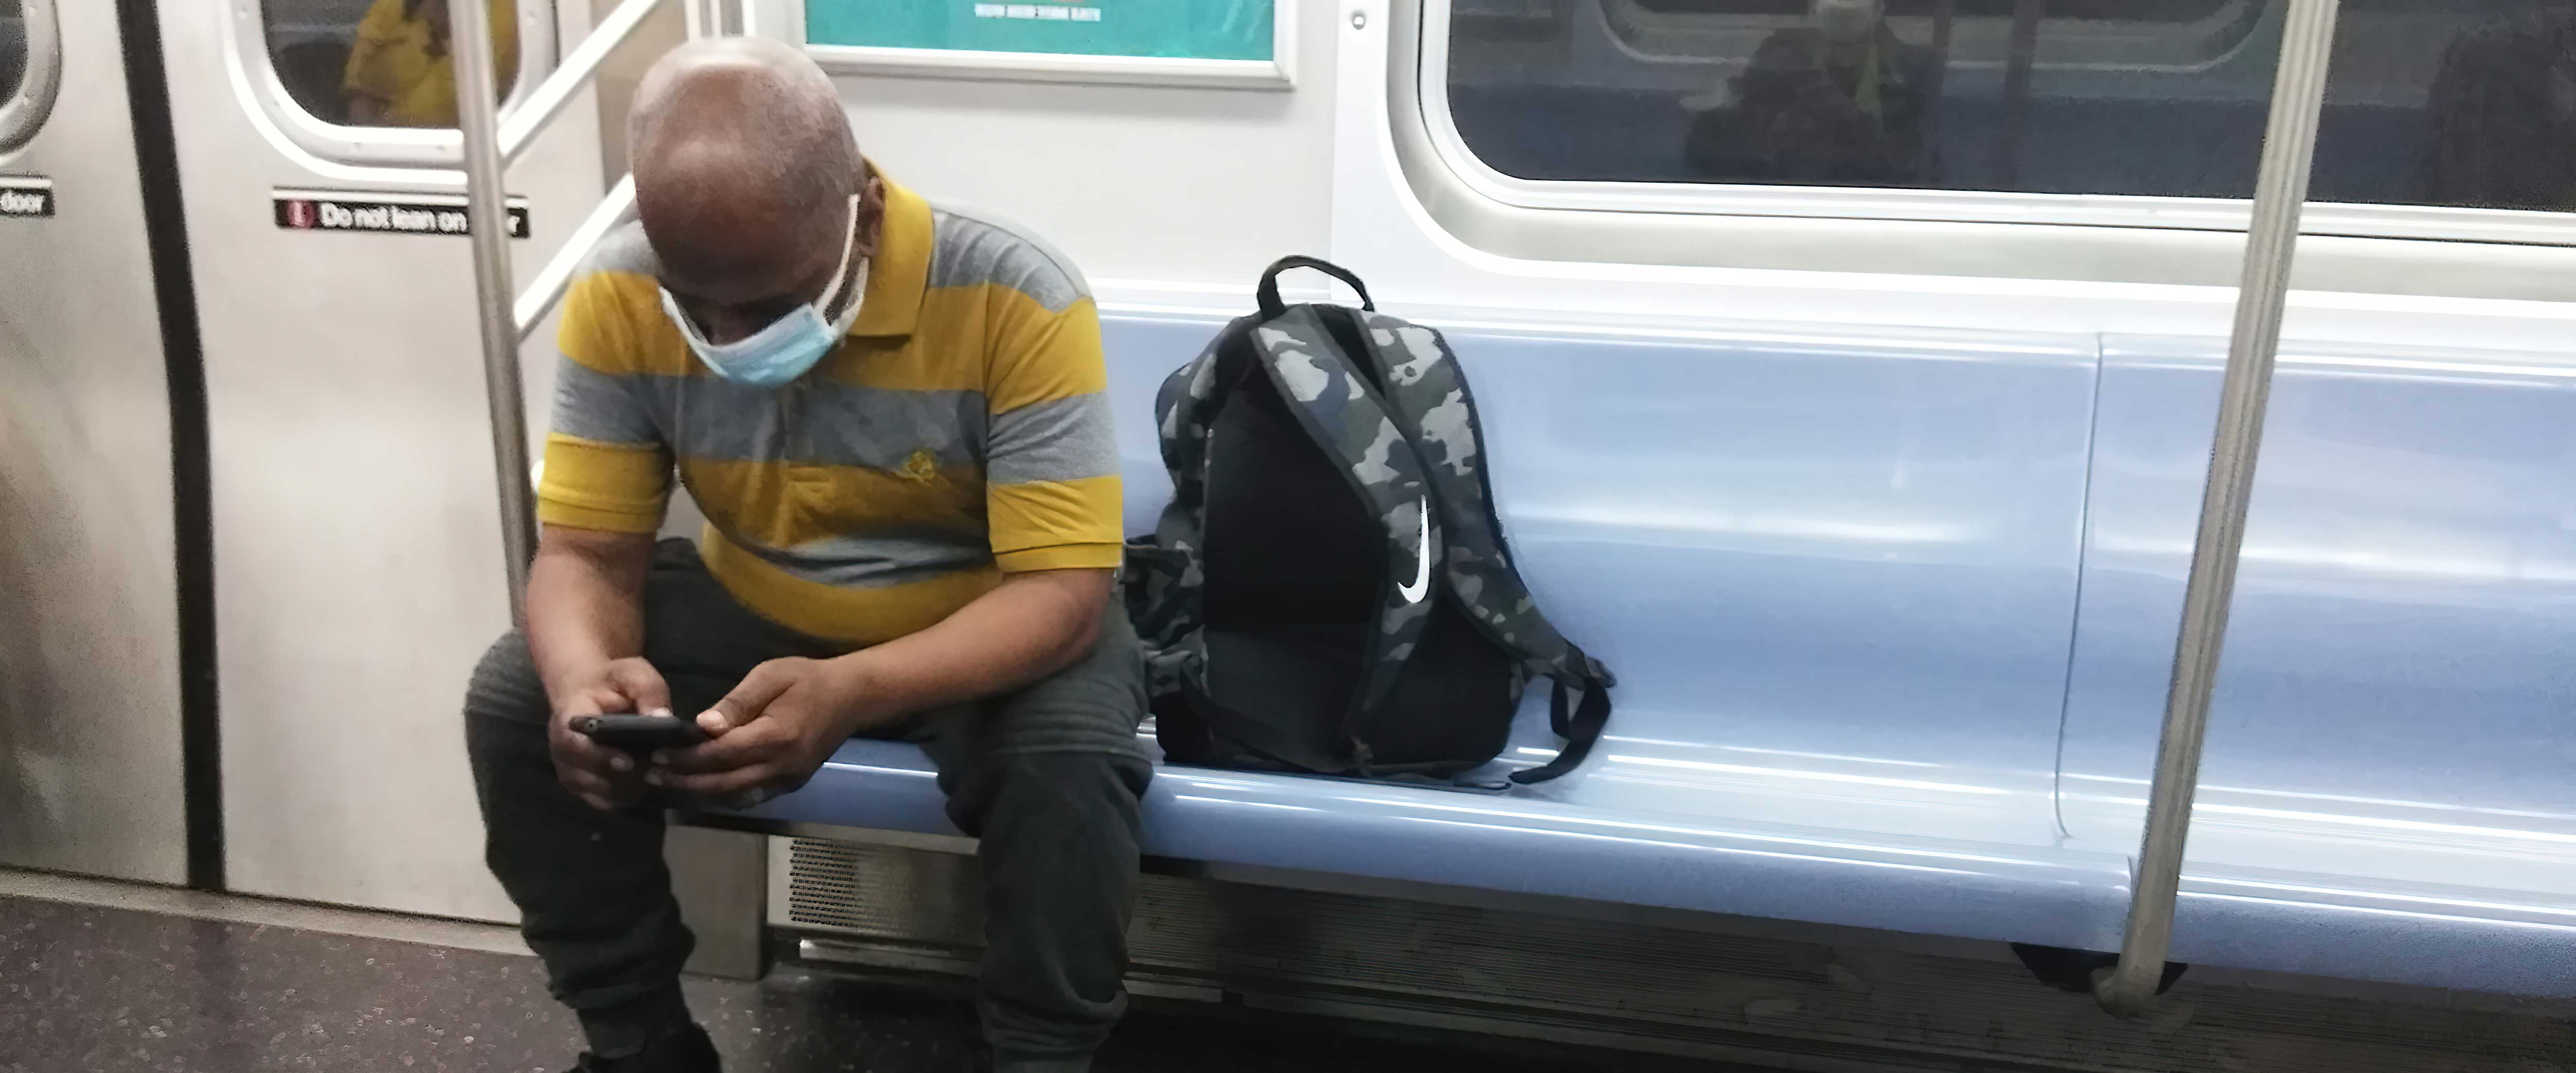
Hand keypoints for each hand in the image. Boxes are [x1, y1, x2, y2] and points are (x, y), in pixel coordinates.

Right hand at [548, 656, 670, 811]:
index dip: (602, 758)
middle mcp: (562, 751)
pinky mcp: (580, 784)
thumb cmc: (612, 681)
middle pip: (589, 777)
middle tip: (654, 767)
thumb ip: (648, 693)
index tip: (630, 763)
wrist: (588, 690)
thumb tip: (664, 718)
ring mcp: (569, 770)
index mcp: (569, 721)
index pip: (577, 746)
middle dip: (624, 777)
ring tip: (651, 771)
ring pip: (599, 794)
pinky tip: (641, 781)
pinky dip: (623, 796)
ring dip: (627, 788)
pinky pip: (603, 802)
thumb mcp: (634, 675)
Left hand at [647, 656, 878, 804]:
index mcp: (777, 736)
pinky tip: (701, 788)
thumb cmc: (808, 679)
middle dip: (685, 781)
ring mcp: (788, 779)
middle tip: (652, 775)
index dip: (688, 758)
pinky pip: (751, 796)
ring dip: (699, 792)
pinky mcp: (791, 783)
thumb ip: (737, 702)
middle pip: (724, 782)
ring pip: (735, 795)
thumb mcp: (771, 675)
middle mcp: (782, 765)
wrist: (853, 697)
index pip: (723, 754)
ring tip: (667, 784)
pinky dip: (722, 795)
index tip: (658, 755)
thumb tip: (704, 725)